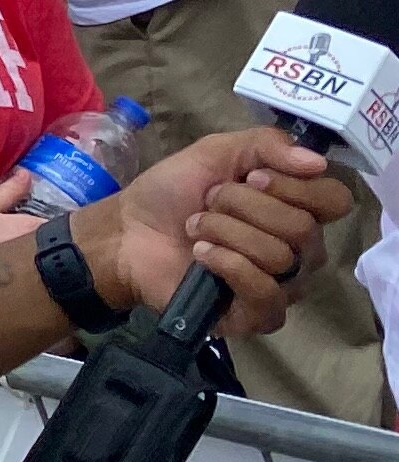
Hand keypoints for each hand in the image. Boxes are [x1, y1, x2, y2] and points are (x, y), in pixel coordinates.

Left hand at [84, 127, 347, 338]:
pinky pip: (265, 292)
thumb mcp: (215, 153)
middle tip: (209, 203)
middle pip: (303, 228)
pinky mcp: (257, 315)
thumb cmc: (173, 192)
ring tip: (195, 229)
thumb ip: (267, 145)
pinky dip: (228, 265)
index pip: (335, 200)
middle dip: (243, 206)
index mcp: (298, 210)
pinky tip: (202, 255)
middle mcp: (301, 251)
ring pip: (280, 257)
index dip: (294, 186)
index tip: (250, 176)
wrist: (127, 231)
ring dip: (224, 232)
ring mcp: (282, 286)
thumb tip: (318, 162)